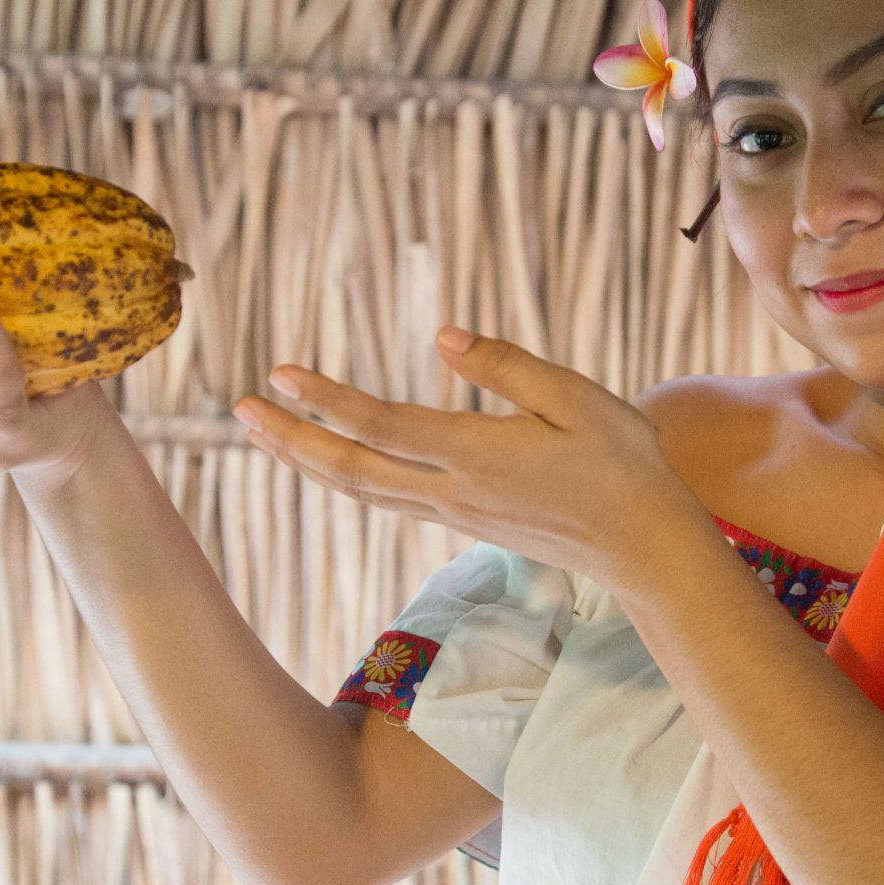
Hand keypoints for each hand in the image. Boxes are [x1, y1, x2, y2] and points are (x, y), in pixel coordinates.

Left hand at [230, 327, 698, 578]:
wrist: (644, 548)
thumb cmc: (623, 465)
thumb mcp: (579, 400)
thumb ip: (509, 368)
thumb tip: (444, 336)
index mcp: (478, 454)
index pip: (382, 426)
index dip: (324, 402)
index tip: (279, 373)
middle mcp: (454, 491)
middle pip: (351, 471)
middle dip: (290, 440)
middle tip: (239, 408)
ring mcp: (456, 511)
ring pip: (362, 490)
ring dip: (307, 462)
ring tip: (266, 434)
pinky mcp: (465, 520)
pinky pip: (387, 499)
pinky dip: (346, 478)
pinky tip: (331, 463)